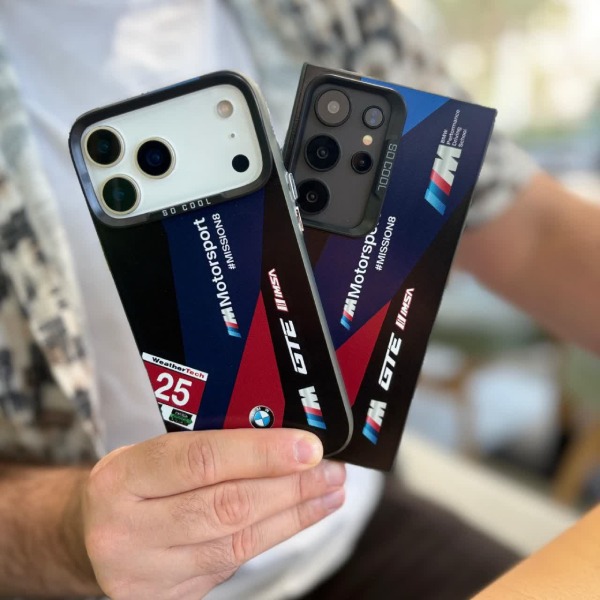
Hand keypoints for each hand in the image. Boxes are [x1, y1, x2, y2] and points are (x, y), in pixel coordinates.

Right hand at [76, 429, 344, 598]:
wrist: (89, 536)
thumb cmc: (132, 485)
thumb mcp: (152, 452)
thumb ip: (208, 447)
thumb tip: (280, 441)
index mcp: (122, 478)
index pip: (201, 460)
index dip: (261, 453)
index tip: (307, 447)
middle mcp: (127, 530)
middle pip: (227, 506)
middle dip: (290, 487)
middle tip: (329, 470)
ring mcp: (146, 574)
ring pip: (238, 542)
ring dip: (293, 514)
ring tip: (327, 492)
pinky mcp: (166, 599)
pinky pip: (232, 565)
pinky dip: (272, 537)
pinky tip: (296, 518)